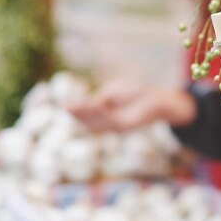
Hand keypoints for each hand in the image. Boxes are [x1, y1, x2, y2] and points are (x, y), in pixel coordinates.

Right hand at [63, 80, 196, 132]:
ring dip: (84, 114)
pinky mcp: (126, 125)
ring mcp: (117, 126)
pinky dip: (99, 113)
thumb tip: (88, 105)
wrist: (158, 99)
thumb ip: (99, 100)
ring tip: (71, 107)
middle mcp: (110, 125)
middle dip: (76, 113)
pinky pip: (109, 119)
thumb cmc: (137, 94)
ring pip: (97, 122)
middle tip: (62, 106)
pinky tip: (91, 106)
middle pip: (89, 121)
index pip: (87, 115)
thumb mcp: (113, 93)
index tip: (62, 105)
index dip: (76, 110)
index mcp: (106, 117)